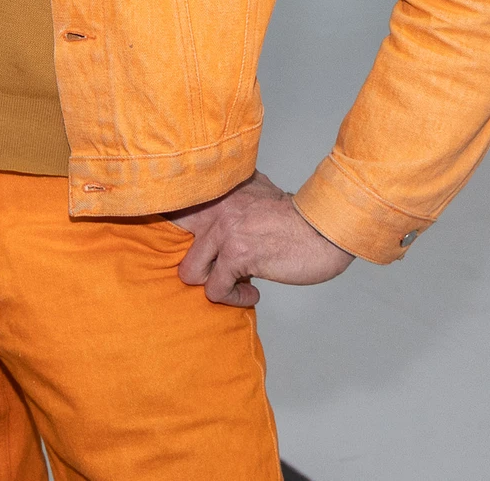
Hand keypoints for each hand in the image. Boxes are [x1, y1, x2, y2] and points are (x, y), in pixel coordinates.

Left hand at [168, 172, 353, 306]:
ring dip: (214, 285)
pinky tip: (253, 292)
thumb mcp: (258, 194)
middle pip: (171, 241)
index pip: (174, 201)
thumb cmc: (297, 220)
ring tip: (238, 283)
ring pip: (189, 272)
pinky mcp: (238, 255)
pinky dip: (235, 299)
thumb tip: (216, 210)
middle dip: (193, 262)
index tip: (177, 238)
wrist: (325, 230)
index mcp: (220, 191)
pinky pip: (215, 290)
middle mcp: (217, 206)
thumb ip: (234, 197)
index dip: (164, 218)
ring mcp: (225, 230)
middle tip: (217, 270)